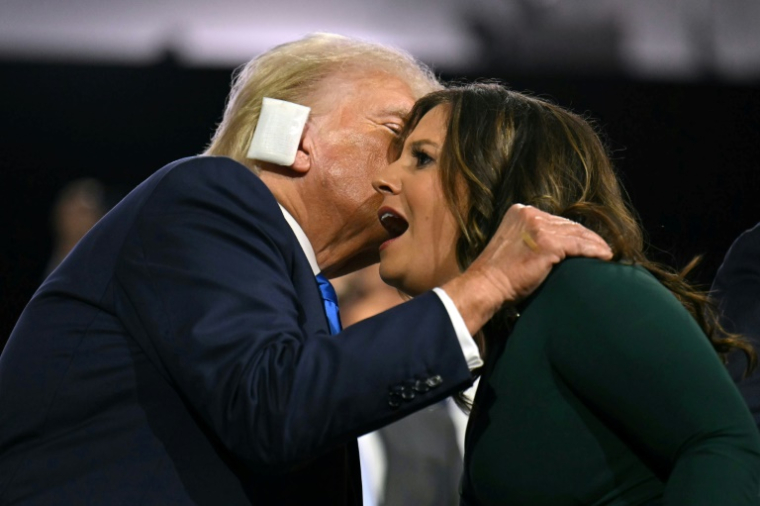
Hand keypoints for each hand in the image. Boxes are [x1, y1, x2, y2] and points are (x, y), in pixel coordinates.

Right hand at [443, 204, 611, 333]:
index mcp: (519, 212)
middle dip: (587, 236)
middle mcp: (529, 215)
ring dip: (595, 244)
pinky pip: (579, 246)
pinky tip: (605, 257)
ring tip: (606, 253)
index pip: (555, 219)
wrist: (486, 286)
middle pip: (567, 224)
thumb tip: (555, 246)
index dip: (573, 230)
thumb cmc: (498, 274)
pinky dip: (594, 251)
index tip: (586, 240)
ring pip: (577, 233)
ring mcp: (538, 228)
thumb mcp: (512, 245)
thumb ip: (529, 238)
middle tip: (601, 248)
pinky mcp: (548, 244)